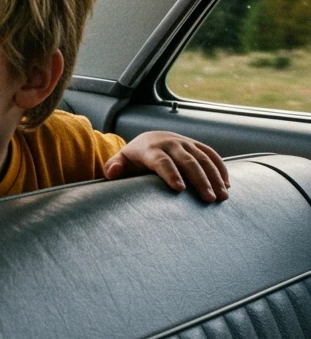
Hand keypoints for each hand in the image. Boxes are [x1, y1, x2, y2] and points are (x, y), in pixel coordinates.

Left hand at [103, 131, 229, 201]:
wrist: (149, 140)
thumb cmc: (133, 159)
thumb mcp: (122, 162)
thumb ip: (114, 167)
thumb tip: (111, 173)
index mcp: (150, 148)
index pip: (162, 161)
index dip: (170, 174)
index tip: (180, 189)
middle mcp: (170, 143)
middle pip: (187, 161)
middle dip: (199, 180)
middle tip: (209, 198)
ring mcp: (185, 143)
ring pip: (203, 158)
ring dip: (215, 177)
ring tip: (223, 197)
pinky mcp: (196, 145)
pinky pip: (212, 155)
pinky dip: (221, 168)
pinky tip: (227, 185)